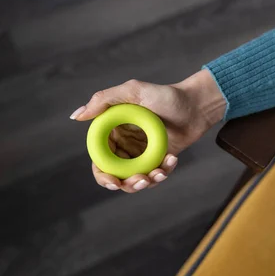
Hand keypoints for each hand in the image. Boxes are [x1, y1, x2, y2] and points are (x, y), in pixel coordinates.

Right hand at [71, 69, 225, 192]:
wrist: (197, 104)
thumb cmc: (166, 95)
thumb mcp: (134, 91)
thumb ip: (104, 100)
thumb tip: (76, 116)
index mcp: (113, 131)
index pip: (99, 158)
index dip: (102, 174)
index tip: (113, 181)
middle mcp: (126, 145)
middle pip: (116, 175)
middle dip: (126, 184)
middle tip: (140, 181)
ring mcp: (143, 154)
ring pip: (136, 179)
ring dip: (146, 182)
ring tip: (159, 173)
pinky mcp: (160, 159)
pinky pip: (156, 174)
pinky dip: (163, 172)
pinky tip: (172, 160)